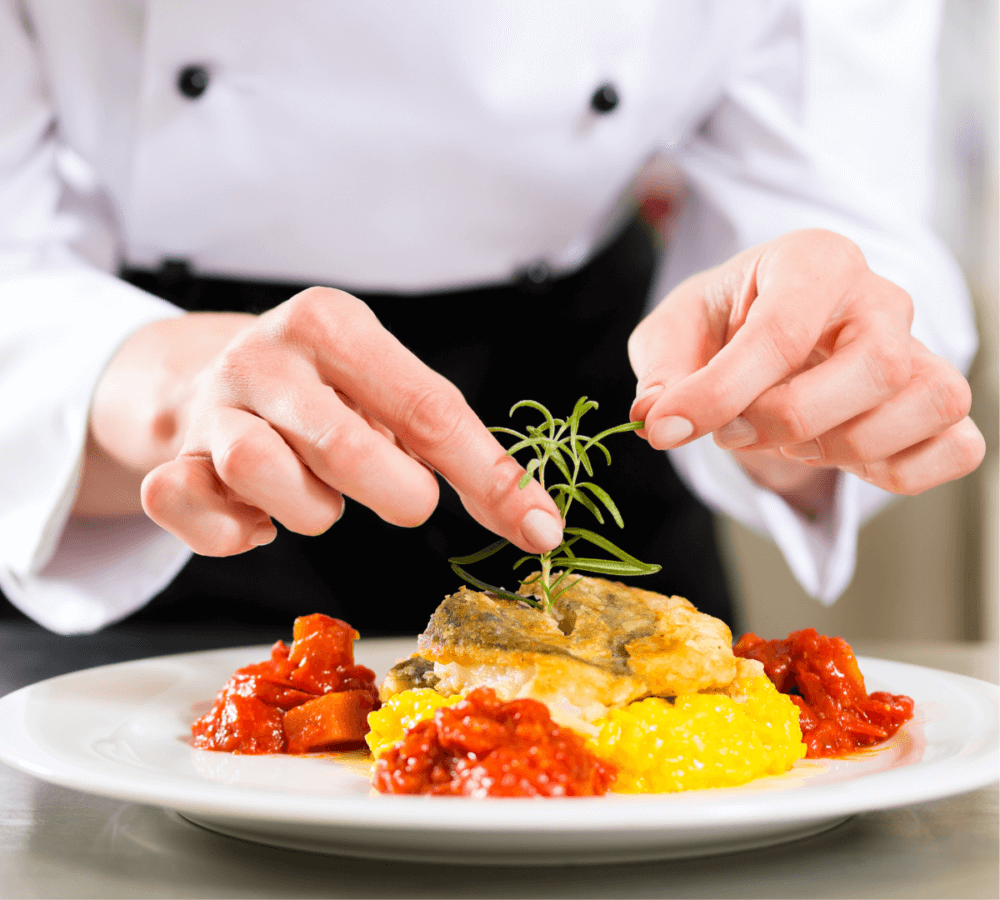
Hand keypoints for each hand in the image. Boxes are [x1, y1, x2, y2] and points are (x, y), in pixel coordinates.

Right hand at [80, 288, 563, 555]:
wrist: (213, 374)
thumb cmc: (328, 390)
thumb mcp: (395, 393)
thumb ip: (460, 449)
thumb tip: (537, 523)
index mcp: (334, 323)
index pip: (429, 408)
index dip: (488, 478)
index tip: (537, 529)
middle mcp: (265, 355)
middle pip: (347, 448)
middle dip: (394, 493)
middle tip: (402, 495)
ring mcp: (211, 406)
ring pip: (265, 477)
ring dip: (310, 511)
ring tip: (317, 492)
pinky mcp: (170, 457)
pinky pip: (189, 509)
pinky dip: (233, 533)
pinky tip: (257, 516)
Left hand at [628, 230, 984, 506]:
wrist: (763, 336)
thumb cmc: (723, 324)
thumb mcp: (673, 334)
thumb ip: (661, 374)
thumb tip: (656, 420)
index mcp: (814, 260)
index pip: (782, 331)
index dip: (721, 393)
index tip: (668, 427)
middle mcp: (879, 298)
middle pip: (877, 365)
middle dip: (792, 419)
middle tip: (733, 432)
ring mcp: (921, 349)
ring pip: (930, 402)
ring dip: (847, 446)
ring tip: (789, 440)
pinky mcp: (937, 403)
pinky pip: (956, 447)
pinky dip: (901, 471)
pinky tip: (841, 459)